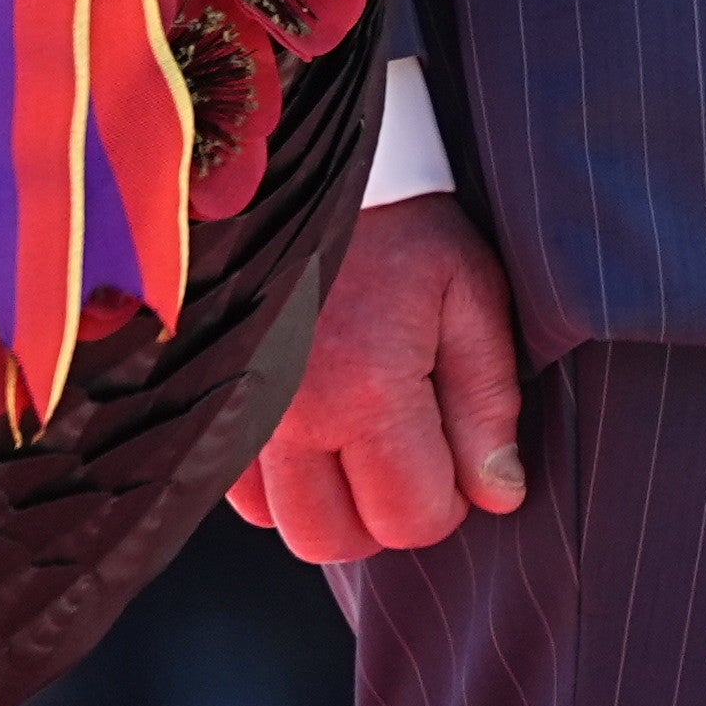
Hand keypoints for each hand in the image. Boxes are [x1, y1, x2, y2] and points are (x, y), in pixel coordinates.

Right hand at [230, 188, 528, 559]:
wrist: (310, 163)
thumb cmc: (405, 225)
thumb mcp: (472, 294)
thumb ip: (489, 402)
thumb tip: (499, 494)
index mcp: (365, 389)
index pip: (411, 520)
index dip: (447, 503)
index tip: (459, 454)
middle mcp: (288, 416)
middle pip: (336, 541)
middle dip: (385, 515)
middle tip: (414, 451)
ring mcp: (236, 411)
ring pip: (281, 525)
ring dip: (331, 503)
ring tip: (364, 436)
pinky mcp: (207, 401)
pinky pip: (238, 491)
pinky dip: (281, 481)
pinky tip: (316, 426)